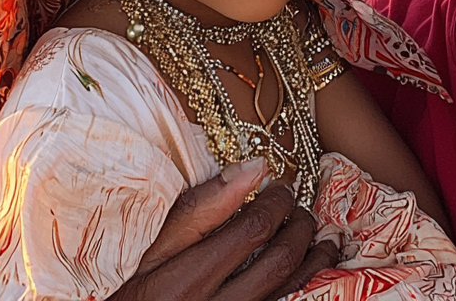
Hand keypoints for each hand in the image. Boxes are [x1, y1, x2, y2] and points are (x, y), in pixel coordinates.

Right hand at [107, 158, 338, 300]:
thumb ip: (200, 209)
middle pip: (280, 260)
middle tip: (301, 209)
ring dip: (315, 259)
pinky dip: (307, 286)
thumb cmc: (132, 290)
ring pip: (293, 290)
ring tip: (323, 238)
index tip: (279, 187)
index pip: (253, 230)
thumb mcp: (151, 248)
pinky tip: (312, 272)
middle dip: (300, 227)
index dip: (276, 202)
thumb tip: (254, 167)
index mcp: (188, 280)